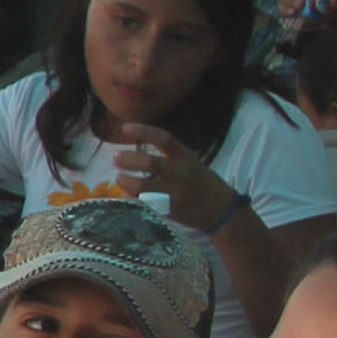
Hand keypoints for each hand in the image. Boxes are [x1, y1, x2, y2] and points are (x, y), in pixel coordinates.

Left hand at [110, 126, 236, 229]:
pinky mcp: (169, 209)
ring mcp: (175, 192)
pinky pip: (144, 202)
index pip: (164, 139)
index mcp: (186, 157)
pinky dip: (132, 197)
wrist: (220, 209)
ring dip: (125, 181)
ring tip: (119, 177)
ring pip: (143, 186)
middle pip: (150, 163)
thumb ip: (168, 155)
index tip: (125, 128)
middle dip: (128, 159)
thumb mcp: (190, 161)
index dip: (143, 131)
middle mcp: (181, 173)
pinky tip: (127, 193)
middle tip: (116, 157)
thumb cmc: (200, 181)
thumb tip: (135, 149)